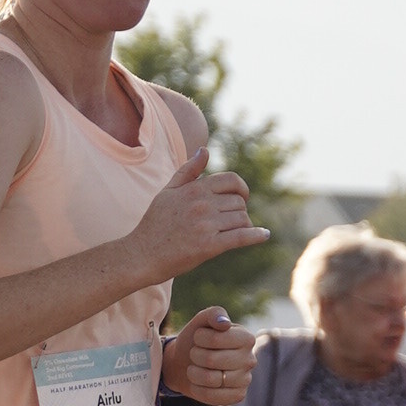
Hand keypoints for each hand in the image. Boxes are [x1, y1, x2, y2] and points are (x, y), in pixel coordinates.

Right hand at [133, 148, 268, 282]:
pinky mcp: (209, 246)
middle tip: (231, 221)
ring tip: (236, 232)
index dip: (241, 189)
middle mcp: (202, 204)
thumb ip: (188, 171)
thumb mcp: (168, 192)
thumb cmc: (154, 224)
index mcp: (194, 189)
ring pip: (242, 219)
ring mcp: (206, 225)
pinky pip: (241, 237)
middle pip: (238, 202)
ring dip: (243, 226)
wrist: (141, 254)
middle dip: (238, 211)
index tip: (241, 198)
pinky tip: (264, 235)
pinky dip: (256, 236)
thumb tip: (205, 150)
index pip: (231, 181)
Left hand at [163, 306, 258, 405]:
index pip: (217, 339)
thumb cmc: (197, 339)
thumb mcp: (202, 321)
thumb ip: (214, 314)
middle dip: (196, 355)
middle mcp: (250, 359)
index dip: (200, 338)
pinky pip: (212, 397)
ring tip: (195, 367)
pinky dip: (198, 389)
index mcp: (246, 338)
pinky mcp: (237, 396)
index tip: (199, 337)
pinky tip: (198, 382)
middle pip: (212, 360)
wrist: (187, 363)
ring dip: (194, 373)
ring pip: (211, 379)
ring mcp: (245, 379)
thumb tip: (224, 323)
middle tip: (195, 354)